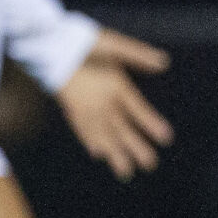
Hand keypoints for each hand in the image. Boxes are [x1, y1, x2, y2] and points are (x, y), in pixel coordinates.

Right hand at [55, 28, 173, 179]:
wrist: (51, 48)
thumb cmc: (85, 44)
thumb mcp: (115, 45)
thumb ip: (139, 55)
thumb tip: (165, 62)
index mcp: (116, 86)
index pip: (138, 110)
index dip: (151, 124)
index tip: (166, 138)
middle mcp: (102, 103)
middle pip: (122, 130)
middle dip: (136, 148)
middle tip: (150, 165)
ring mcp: (86, 110)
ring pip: (103, 136)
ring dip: (115, 154)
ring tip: (125, 173)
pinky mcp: (71, 110)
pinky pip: (82, 131)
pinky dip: (90, 142)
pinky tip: (97, 154)